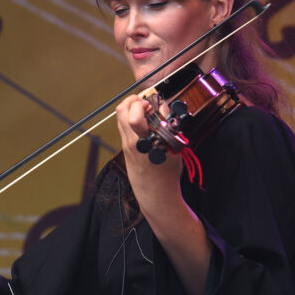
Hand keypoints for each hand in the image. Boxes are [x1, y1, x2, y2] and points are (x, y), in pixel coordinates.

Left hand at [115, 95, 183, 214]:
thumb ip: (167, 125)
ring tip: (146, 112)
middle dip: (133, 100)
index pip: (133, 115)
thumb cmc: (167, 174)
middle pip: (121, 111)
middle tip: (145, 103)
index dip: (142, 103)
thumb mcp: (173, 148)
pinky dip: (131, 119)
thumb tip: (162, 106)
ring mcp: (127, 145)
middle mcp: (132, 142)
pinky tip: (144, 124)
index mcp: (145, 142)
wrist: (156, 194)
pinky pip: (123, 127)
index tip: (152, 104)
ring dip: (131, 109)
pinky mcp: (125, 149)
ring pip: (120, 117)